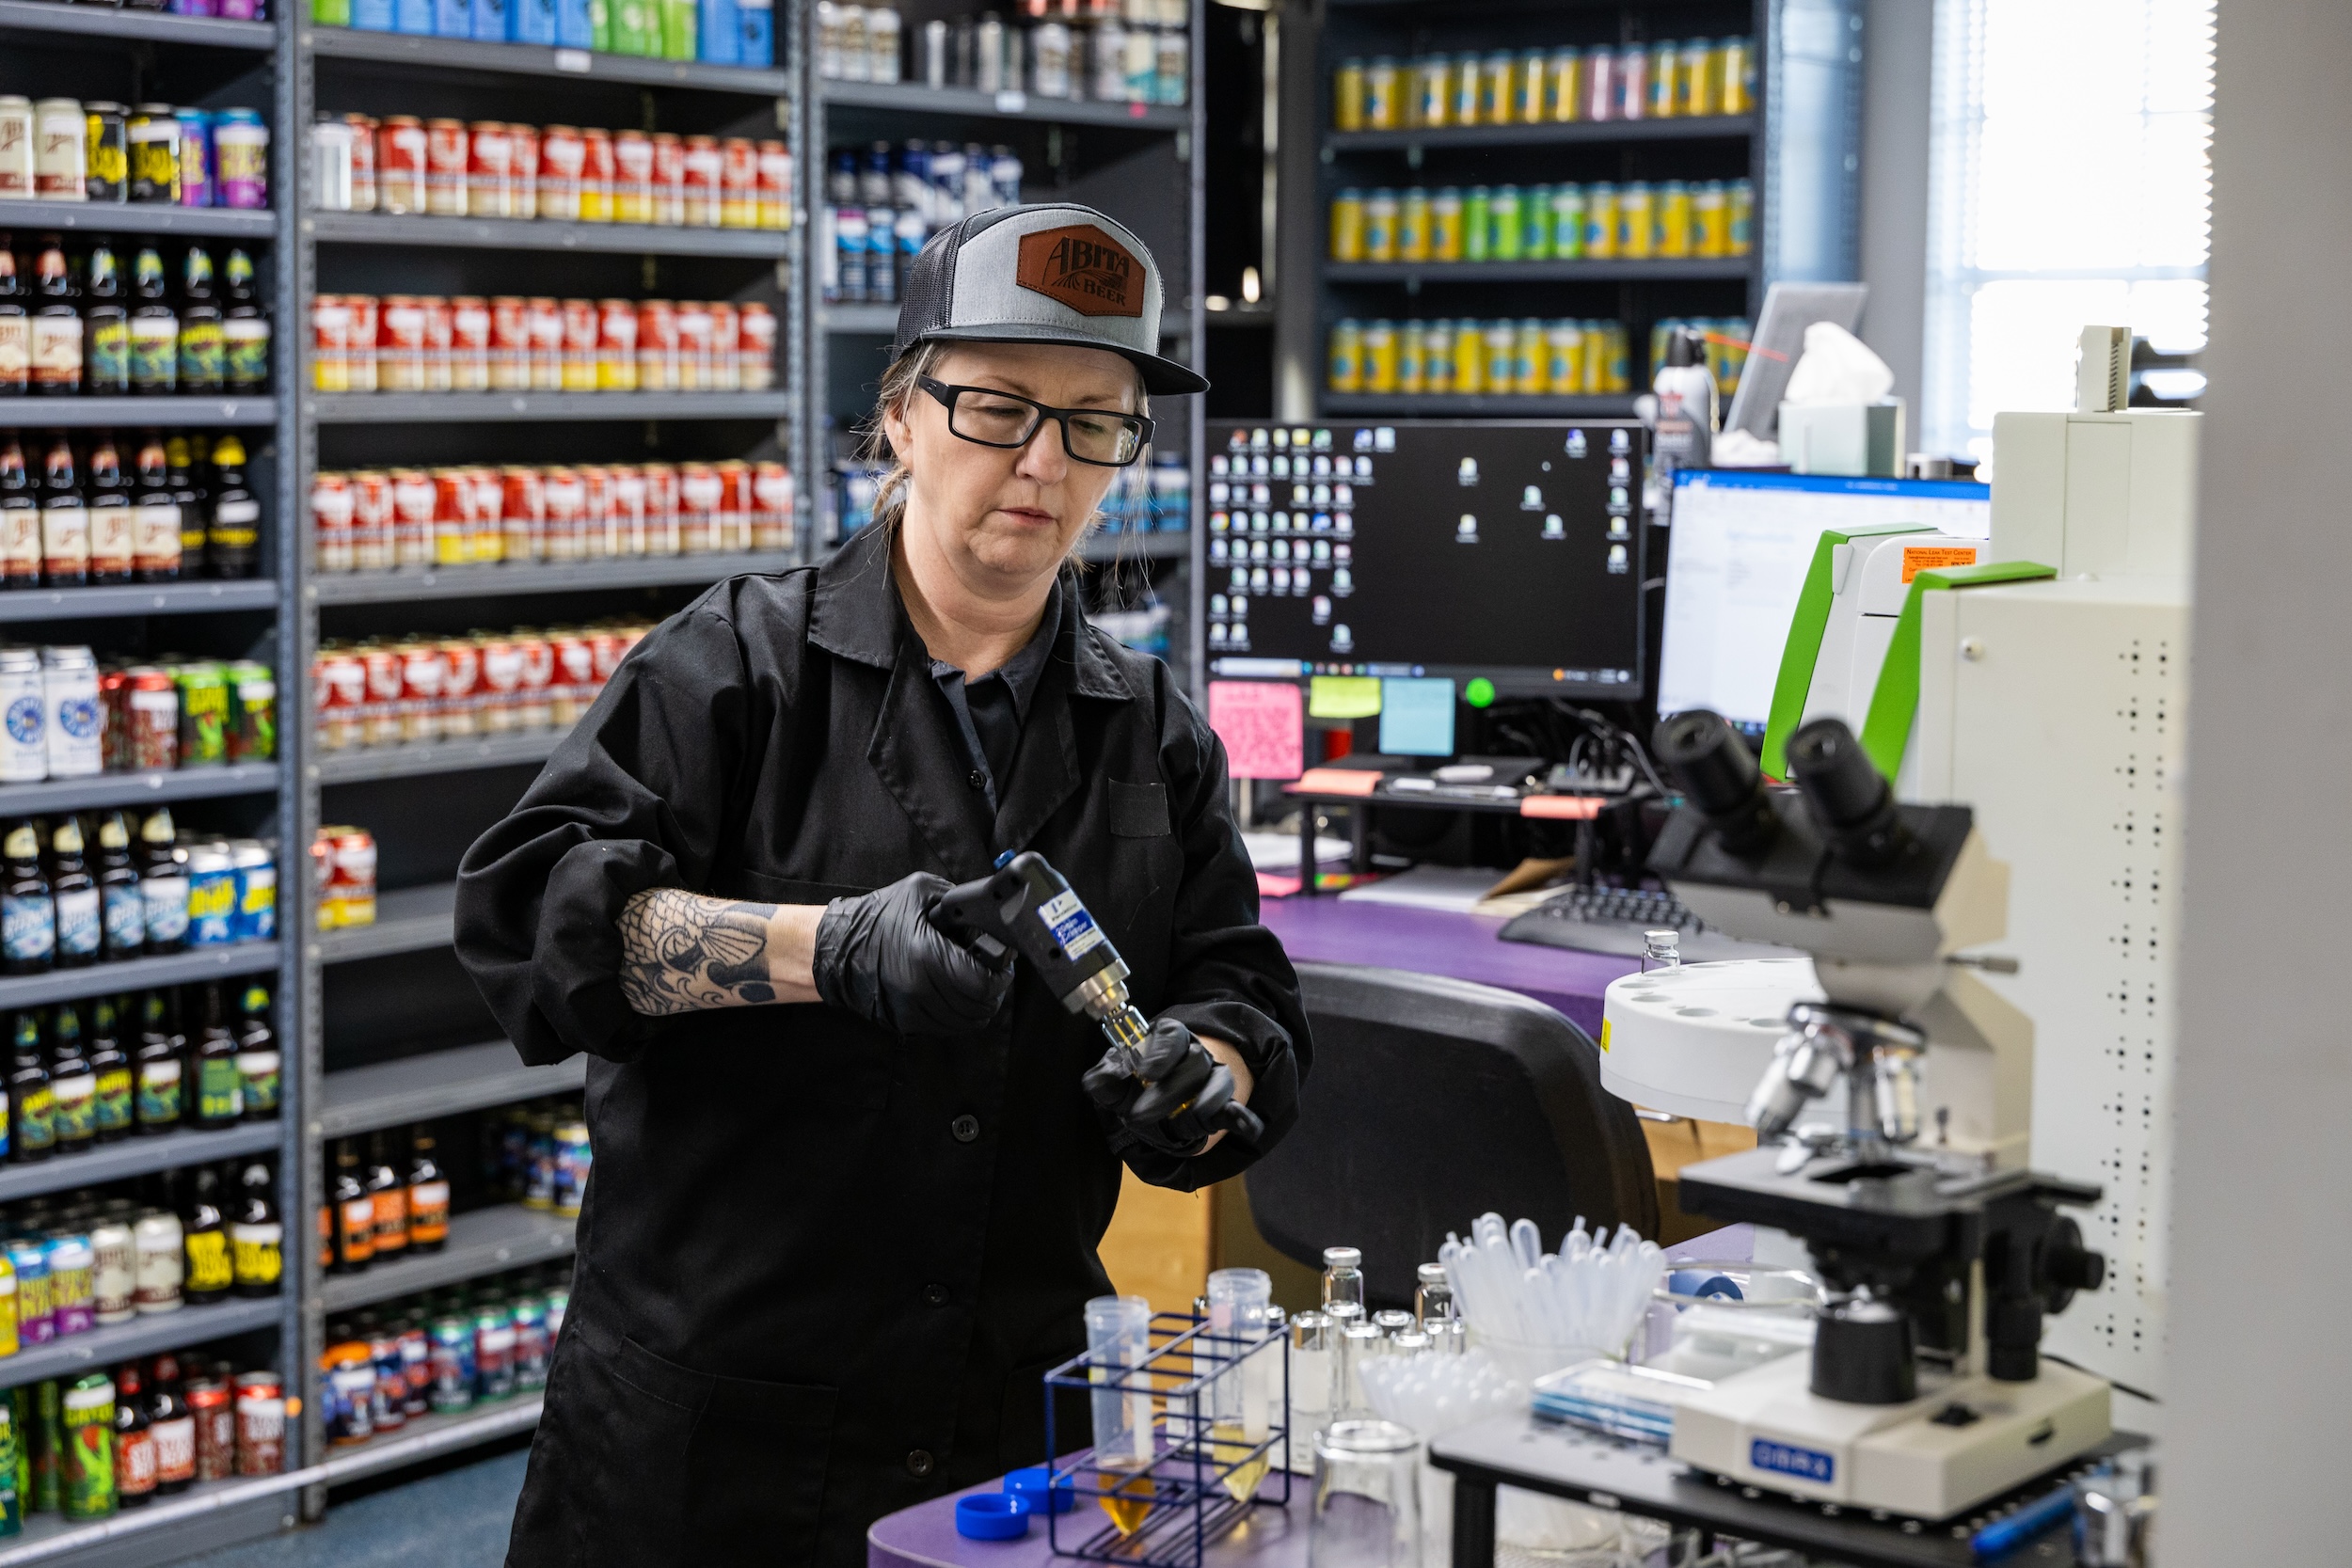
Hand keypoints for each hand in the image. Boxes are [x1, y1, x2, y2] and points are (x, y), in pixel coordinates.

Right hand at [812, 872, 1013, 1036]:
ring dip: (977, 1006)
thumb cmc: (878, 916)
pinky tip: (954, 994)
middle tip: (992, 973)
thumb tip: (990, 920)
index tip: (1002, 963)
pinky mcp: (904, 1023)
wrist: (837, 947)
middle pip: (979, 1009)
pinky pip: (946, 1028)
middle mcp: (919, 990)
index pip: (984, 984)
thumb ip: (959, 903)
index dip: (1000, 974)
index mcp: (926, 956)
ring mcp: (911, 1011)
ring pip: (966, 1023)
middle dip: (993, 991)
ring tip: (974, 983)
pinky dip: (958, 1015)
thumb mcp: (921, 891)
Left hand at [1082, 1017, 1242, 1156]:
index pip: (1171, 1035)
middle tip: (1137, 1117)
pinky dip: (1243, 1119)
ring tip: (1172, 1130)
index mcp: (1166, 1038)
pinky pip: (1238, 1109)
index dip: (1161, 1052)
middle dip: (1165, 1095)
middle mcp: (1194, 1052)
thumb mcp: (1115, 1079)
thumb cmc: (1134, 1084)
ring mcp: (1214, 1076)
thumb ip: (1104, 1079)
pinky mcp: (1226, 1103)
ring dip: (1193, 1114)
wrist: (1158, 1099)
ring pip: (1216, 1087)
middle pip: (1193, 1064)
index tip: (1146, 1073)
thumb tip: (1100, 1080)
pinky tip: (1244, 1127)